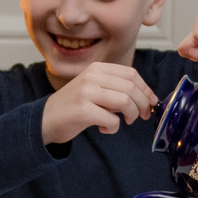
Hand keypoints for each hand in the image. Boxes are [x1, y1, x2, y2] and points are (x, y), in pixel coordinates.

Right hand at [40, 61, 157, 145]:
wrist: (45, 119)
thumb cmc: (74, 106)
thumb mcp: (94, 88)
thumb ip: (115, 87)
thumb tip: (147, 97)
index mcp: (96, 68)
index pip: (131, 74)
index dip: (145, 89)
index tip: (151, 102)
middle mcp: (92, 76)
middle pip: (131, 87)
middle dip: (143, 104)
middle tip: (142, 116)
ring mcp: (87, 92)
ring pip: (125, 101)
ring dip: (131, 115)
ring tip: (125, 121)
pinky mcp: (83, 110)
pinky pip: (112, 120)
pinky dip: (113, 127)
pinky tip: (104, 128)